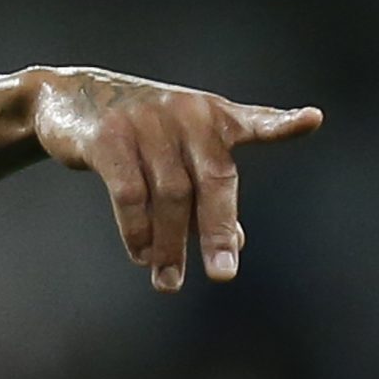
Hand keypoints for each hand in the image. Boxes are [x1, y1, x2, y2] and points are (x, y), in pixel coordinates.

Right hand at [26, 66, 322, 292]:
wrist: (66, 98)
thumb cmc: (136, 132)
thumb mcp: (177, 152)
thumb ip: (210, 191)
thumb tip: (238, 242)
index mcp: (212, 116)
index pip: (256, 121)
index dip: (284, 124)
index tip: (312, 119)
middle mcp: (186, 114)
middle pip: (213, 180)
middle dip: (217, 231)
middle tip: (222, 274)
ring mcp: (146, 122)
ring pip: (170, 196)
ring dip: (169, 245)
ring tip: (168, 280)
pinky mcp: (108, 137)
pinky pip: (130, 194)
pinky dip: (137, 231)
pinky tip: (141, 255)